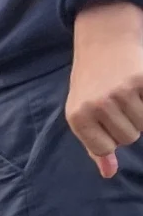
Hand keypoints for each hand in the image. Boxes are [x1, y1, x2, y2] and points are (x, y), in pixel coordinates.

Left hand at [67, 0, 142, 177]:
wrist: (103, 41)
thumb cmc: (91, 83)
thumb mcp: (82, 114)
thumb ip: (95, 145)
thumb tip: (109, 173)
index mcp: (78, 117)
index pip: (106, 148)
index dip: (112, 137)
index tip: (107, 121)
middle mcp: (97, 105)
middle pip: (129, 137)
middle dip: (129, 124)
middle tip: (118, 103)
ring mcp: (120, 92)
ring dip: (141, 112)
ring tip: (128, 94)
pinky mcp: (141, 79)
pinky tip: (139, 88)